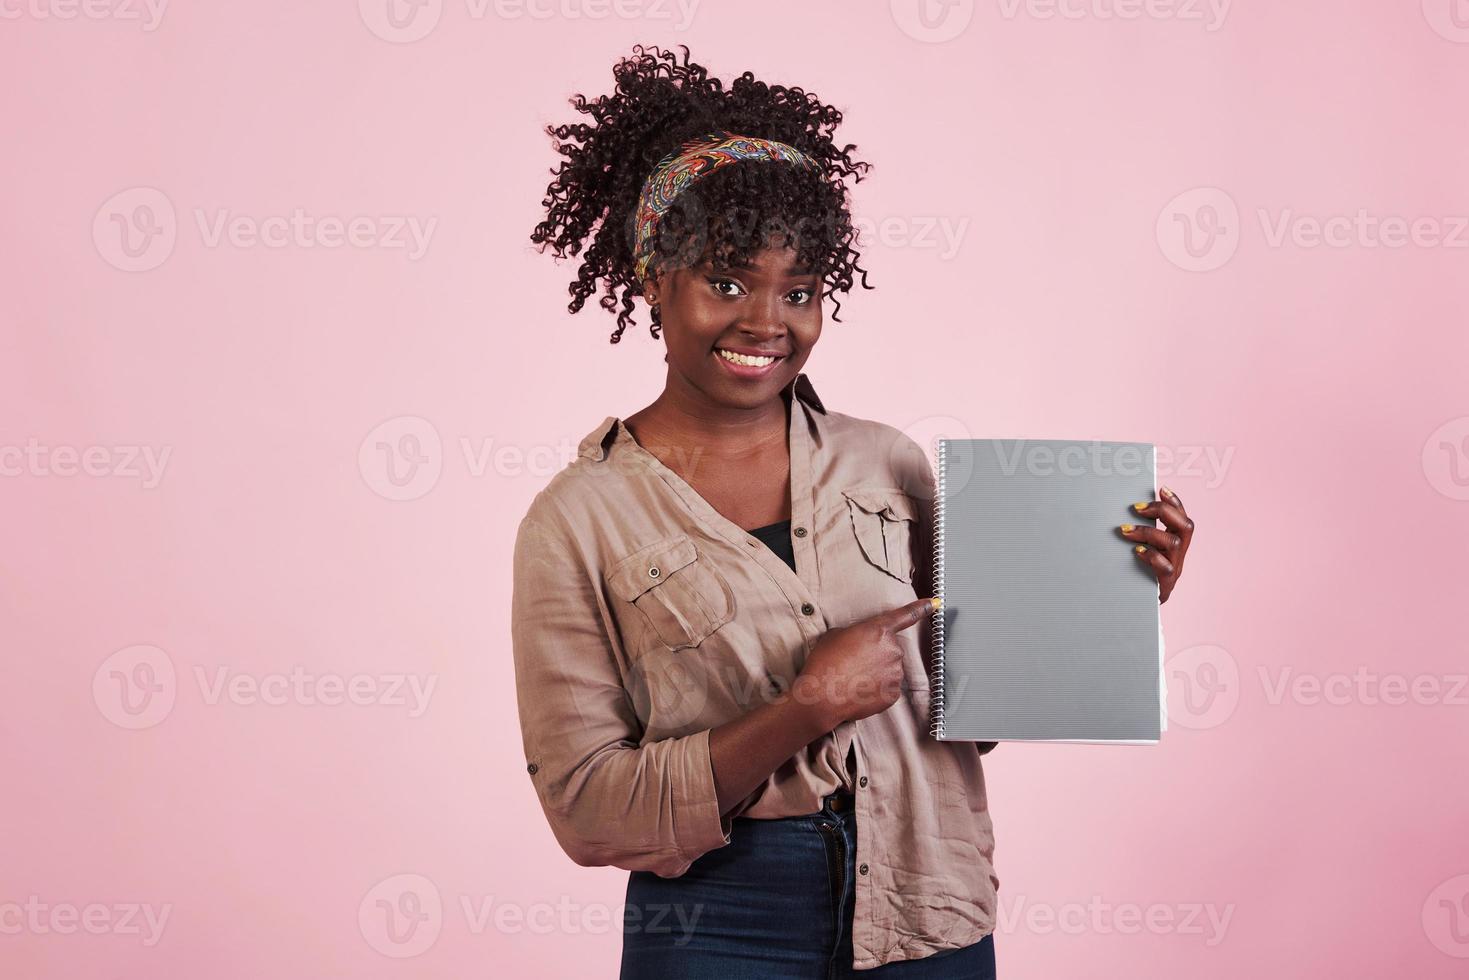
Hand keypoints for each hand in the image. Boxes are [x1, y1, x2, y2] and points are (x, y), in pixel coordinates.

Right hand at [792, 598, 936, 728]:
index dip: (921, 608)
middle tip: (853, 662)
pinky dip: (876, 689)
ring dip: (876, 671)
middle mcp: (892, 649)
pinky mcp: (894, 693)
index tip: (934, 603)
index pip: (904, 616)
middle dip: (875, 653)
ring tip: (853, 677)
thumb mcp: (836, 634)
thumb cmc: (825, 662)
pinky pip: (888, 687)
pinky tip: (859, 689)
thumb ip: (857, 632)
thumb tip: (862, 642)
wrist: (821, 696)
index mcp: (878, 630)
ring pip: (889, 668)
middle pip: (889, 648)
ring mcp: (895, 672)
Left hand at [1120, 485, 1194, 603]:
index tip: (1161, 488)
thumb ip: (1136, 535)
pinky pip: (1166, 567)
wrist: (1136, 610)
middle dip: (1163, 511)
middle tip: (1136, 508)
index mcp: (1175, 545)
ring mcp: (1175, 569)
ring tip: (1125, 530)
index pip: (1182, 518)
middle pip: (1185, 526)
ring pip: (1174, 543)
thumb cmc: (1133, 576)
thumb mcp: (1138, 552)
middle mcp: (1179, 555)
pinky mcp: (1166, 585)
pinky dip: (1152, 556)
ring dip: (1148, 532)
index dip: (1175, 502)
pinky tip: (1137, 552)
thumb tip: (1117, 511)